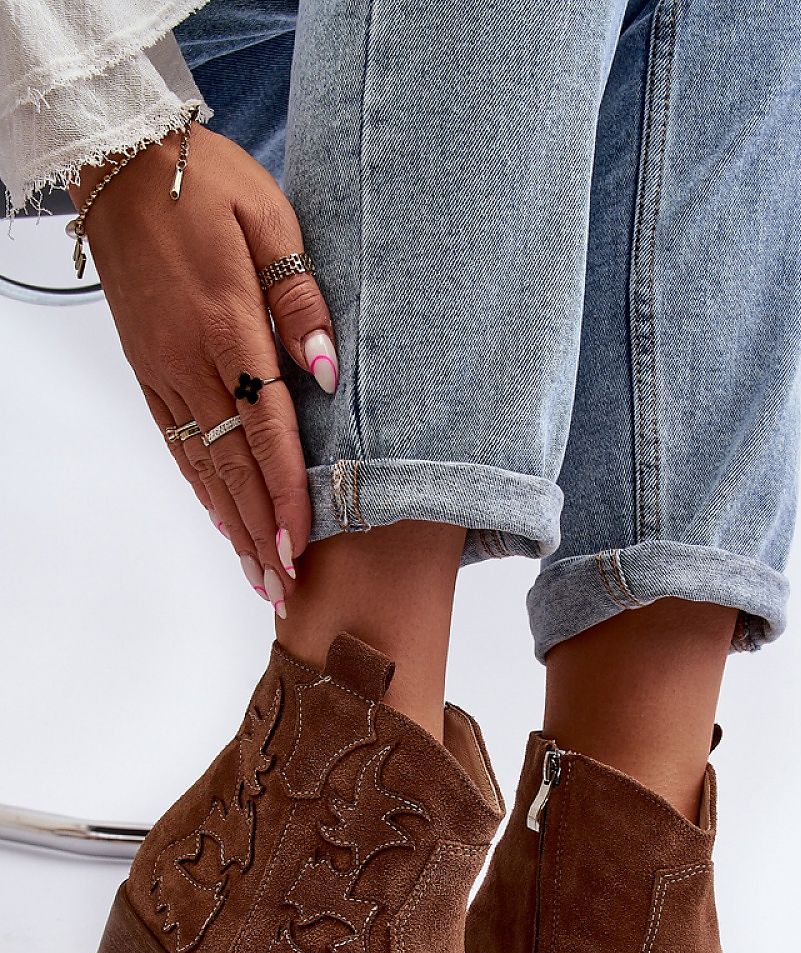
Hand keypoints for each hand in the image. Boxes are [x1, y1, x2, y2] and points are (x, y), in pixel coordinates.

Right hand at [71, 122, 337, 614]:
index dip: (287, 494)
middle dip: (262, 535)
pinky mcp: (147, 368)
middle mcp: (189, 361)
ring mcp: (162, 370)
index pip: (266, 430)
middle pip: (233, 467)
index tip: (303, 547)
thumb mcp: (271, 220)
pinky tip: (221, 519)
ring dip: (233, 526)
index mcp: (228, 326)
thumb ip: (301, 301)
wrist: (120, 161)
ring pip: (202, 465)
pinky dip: (201, 488)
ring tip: (258, 575)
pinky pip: (176, 442)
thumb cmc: (206, 182)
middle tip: (283, 592)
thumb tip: (329, 372)